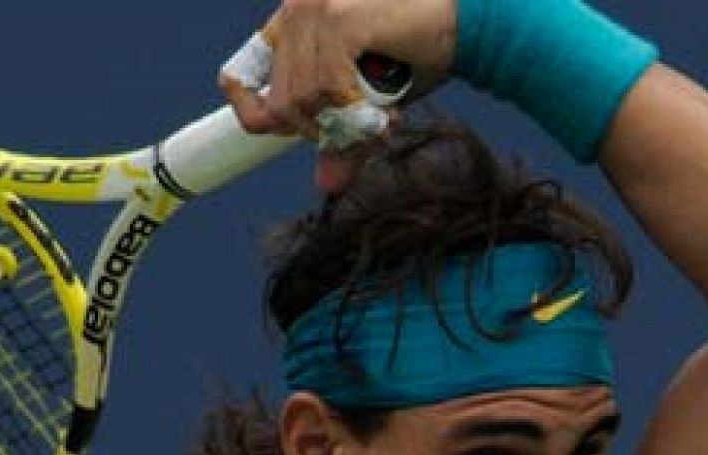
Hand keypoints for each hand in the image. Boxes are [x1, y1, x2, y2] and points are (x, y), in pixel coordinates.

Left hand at [220, 0, 455, 191]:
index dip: (255, 114)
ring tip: (380, 118)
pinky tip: (385, 112)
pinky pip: (329, 88)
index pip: (239, 76)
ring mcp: (316, 8)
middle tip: (360, 128)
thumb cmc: (419, 53)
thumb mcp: (371, 101)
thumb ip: (344, 134)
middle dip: (319, 129)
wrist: (468, 21)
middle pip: (278, 101)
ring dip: (344, 123)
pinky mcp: (341, 18)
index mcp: (293, 20)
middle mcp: (298, 8)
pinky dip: (356, 111)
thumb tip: (327, 185)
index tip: (293, 132)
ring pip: (302, 99)